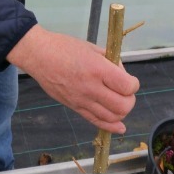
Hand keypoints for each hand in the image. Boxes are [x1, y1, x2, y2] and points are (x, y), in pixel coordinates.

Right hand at [7, 25, 138, 133]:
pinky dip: (110, 126)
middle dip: (130, 100)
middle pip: (122, 106)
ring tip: (119, 102)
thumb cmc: (66, 47)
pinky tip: (119, 126)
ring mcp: (81, 100)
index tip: (131, 81)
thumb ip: (112, 63)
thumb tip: (124, 76)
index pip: (127, 87)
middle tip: (126, 92)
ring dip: (121, 112)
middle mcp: (90, 88)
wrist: (40, 56)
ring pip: (111, 118)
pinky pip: (95, 121)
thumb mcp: (94, 48)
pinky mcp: (74, 107)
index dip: (134, 85)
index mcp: (97, 69)